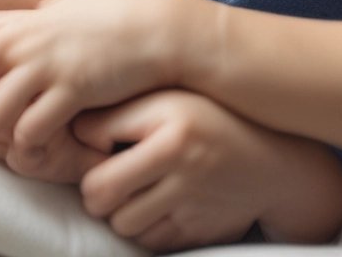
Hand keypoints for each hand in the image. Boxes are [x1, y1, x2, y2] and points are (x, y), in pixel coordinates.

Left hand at [0, 0, 209, 156]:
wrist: (160, 29)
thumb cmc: (116, 17)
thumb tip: (5, 18)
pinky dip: (32, 149)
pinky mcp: (71, 92)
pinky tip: (49, 150)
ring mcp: (45, 67)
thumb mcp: (65, 6)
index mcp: (19, 24)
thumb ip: (29, 17)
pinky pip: (29, 132)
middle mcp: (23, 43)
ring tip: (19, 146)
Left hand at [72, 89, 341, 252]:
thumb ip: (122, 110)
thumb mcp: (170, 99)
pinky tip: (160, 206)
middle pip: (98, 191)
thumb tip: (67, 125)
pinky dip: (146, 230)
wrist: (274, 162)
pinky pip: (148, 242)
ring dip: (120, 212)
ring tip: (137, 190)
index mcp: (169, 119)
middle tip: (108, 177)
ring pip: (120, 222)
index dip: (85, 143)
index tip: (95, 142)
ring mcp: (191, 200)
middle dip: (95, 189)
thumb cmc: (209, 120)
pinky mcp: (198, 231)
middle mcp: (181, 159)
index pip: (92, 137)